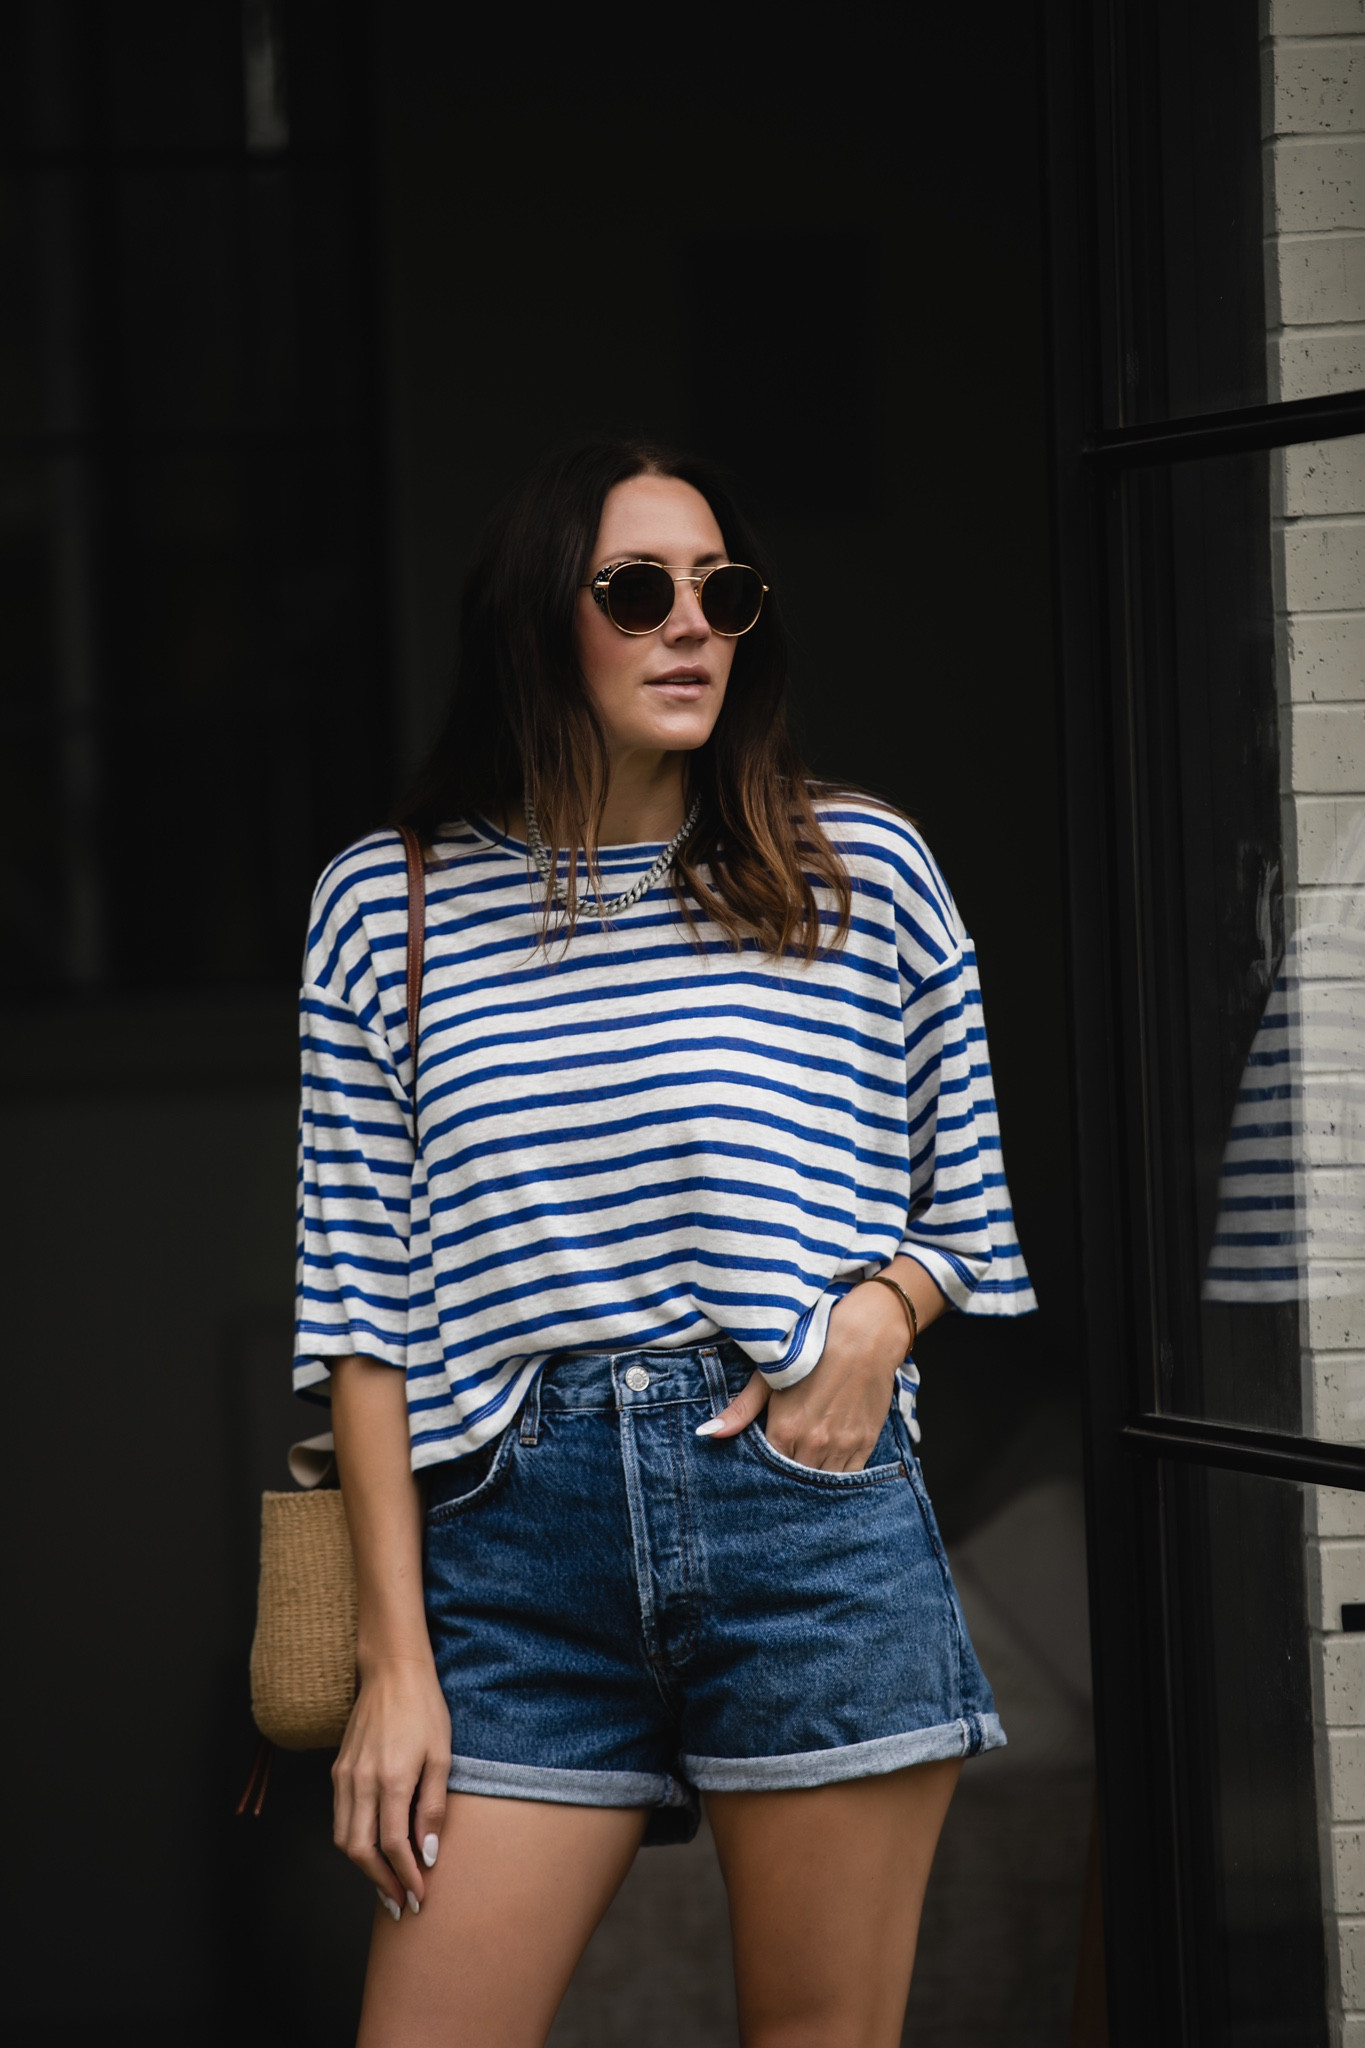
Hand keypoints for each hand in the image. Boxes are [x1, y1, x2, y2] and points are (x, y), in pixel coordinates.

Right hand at [331, 1653, 451, 1919]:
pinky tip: (374, 1849)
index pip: (394, 1846)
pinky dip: (354, 1842)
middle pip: (359, 1851)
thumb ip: (433, 1808)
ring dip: (363, 1868)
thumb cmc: (424, 1709)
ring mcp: (344, 1776)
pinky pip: (340, 1817)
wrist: (392, 1671)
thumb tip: (428, 1854)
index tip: (420, 1897)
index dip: (406, 1877)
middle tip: (401, 1904)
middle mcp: (360, 1782)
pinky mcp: (338, 1770)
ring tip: (387, 1885)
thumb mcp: (441, 1756)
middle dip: (380, 1883)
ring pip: (343, 1838)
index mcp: (390, 1779)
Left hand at [700, 1281, 908, 1470]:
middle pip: (795, 1482)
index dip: (764, 1472)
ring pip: (822, 1485)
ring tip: (807, 1465)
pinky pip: (850, 1477)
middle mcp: (812, 1443)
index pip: (768, 1471)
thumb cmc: (812, 1349)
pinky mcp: (865, 1443)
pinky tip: (830, 1465)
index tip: (763, 1470)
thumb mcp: (769, 1375)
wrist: (864, 1333)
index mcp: (784, 1428)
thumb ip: (740, 1409)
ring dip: (813, 1482)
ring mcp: (841, 1445)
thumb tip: (706, 1433)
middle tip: (785, 1469)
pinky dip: (838, 1477)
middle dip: (788, 1481)